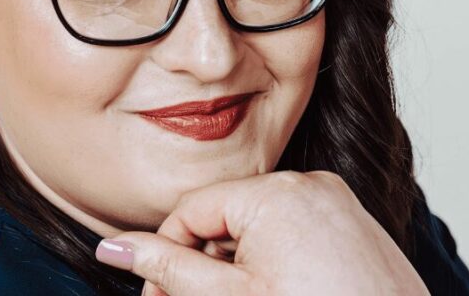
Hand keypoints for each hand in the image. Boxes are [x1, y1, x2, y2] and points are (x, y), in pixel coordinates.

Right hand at [95, 170, 429, 295]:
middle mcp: (310, 184)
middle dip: (204, 266)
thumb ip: (169, 270)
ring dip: (237, 267)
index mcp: (276, 193)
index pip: (192, 210)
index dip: (166, 256)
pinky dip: (274, 262)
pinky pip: (295, 230)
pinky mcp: (354, 223)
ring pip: (260, 226)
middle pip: (226, 218)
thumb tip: (114, 249)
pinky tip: (277, 295)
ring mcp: (337, 201)